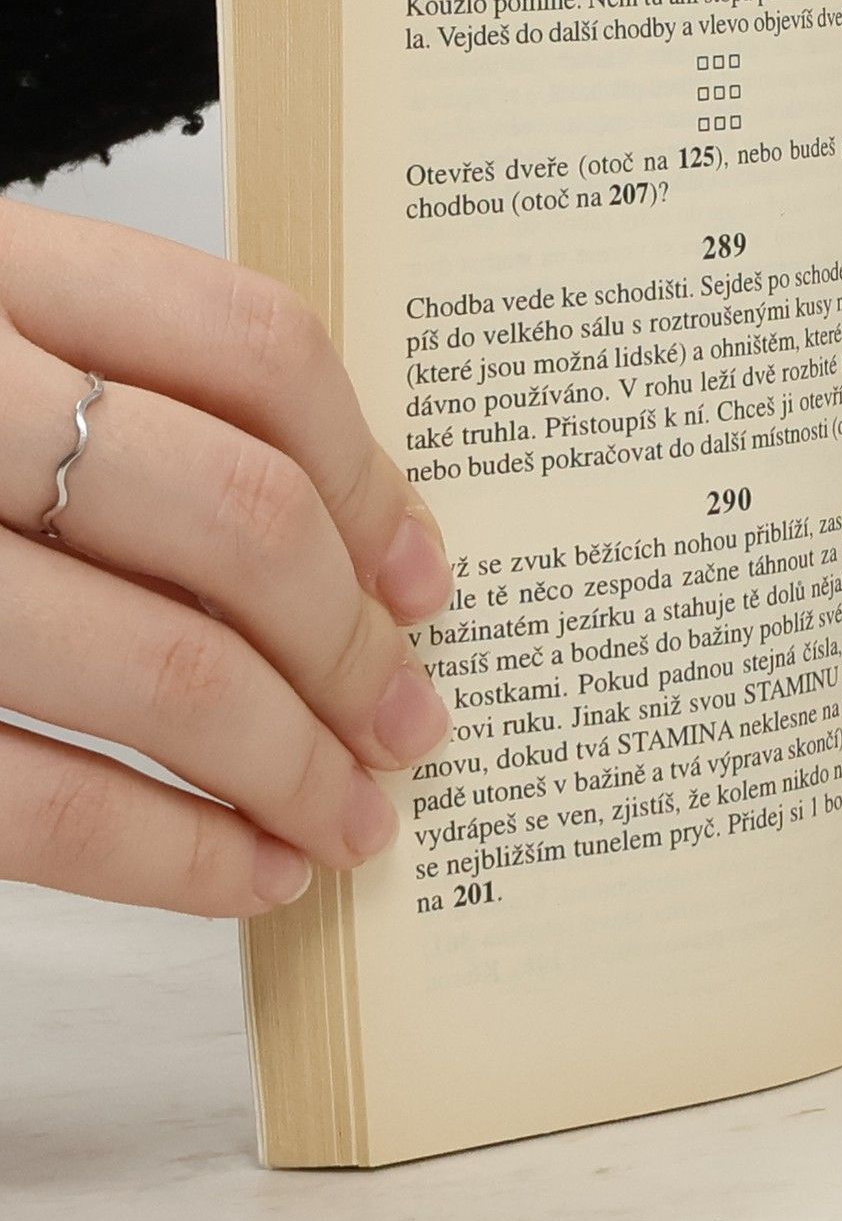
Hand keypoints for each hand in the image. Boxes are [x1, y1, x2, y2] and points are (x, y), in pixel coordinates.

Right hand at [0, 200, 453, 916]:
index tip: (423, 577)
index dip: (371, 476)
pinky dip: (175, 857)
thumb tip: (364, 553)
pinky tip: (248, 873)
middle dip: (351, 646)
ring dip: (293, 767)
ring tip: (352, 818)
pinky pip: (35, 805)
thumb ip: (126, 395)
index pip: (252, 347)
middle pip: (234, 516)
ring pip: (165, 670)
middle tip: (411, 722)